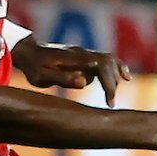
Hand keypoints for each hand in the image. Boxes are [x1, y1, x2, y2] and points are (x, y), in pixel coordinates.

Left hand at [15, 40, 130, 104]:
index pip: (100, 67)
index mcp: (74, 57)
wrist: (29, 51)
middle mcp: (83, 52)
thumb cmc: (33, 66)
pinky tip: (126, 77)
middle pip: (108, 64)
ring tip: (112, 96)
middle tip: (110, 104)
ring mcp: (86, 53)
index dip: (108, 84)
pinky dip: (118, 68)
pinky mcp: (86, 56)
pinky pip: (108, 60)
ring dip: (116, 77)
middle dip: (112, 84)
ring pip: (110, 61)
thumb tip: (85, 81)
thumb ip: (62, 77)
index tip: (110, 101)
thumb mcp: (41, 76)